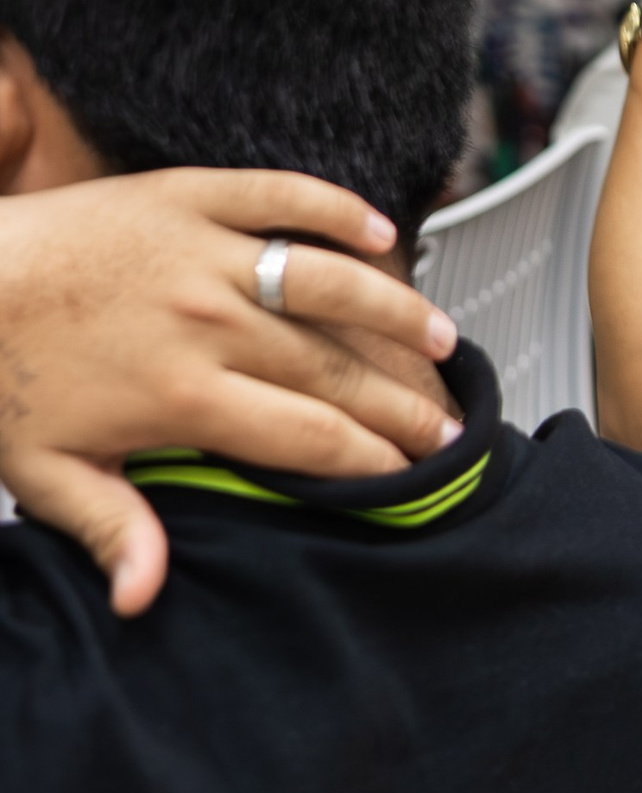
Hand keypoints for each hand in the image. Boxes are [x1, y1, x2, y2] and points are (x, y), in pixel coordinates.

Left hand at [0, 172, 459, 616]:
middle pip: (334, 368)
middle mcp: (208, 324)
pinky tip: (382, 230)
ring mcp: (205, 253)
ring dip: (394, 310)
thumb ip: (110, 529)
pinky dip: (338, 209)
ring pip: (330, 282)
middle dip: (402, 402)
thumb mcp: (41, 473)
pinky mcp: (191, 195)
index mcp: (181, 397)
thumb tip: (143, 597)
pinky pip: (284, 196)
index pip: (307, 437)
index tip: (411, 476)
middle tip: (448, 424)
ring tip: (443, 337)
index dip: (370, 460)